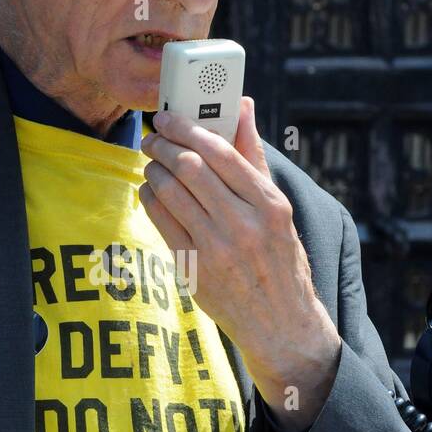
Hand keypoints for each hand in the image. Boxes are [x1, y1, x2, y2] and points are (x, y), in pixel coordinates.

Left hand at [139, 97, 341, 430]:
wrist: (280, 325)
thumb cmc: (280, 260)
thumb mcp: (279, 210)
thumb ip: (254, 158)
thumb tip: (242, 106)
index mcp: (271, 205)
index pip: (221, 153)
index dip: (188, 128)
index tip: (168, 118)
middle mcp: (245, 225)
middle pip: (190, 168)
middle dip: (163, 145)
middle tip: (153, 137)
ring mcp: (218, 250)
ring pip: (171, 192)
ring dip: (153, 170)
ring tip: (151, 163)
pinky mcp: (194, 270)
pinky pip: (161, 221)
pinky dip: (150, 199)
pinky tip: (150, 191)